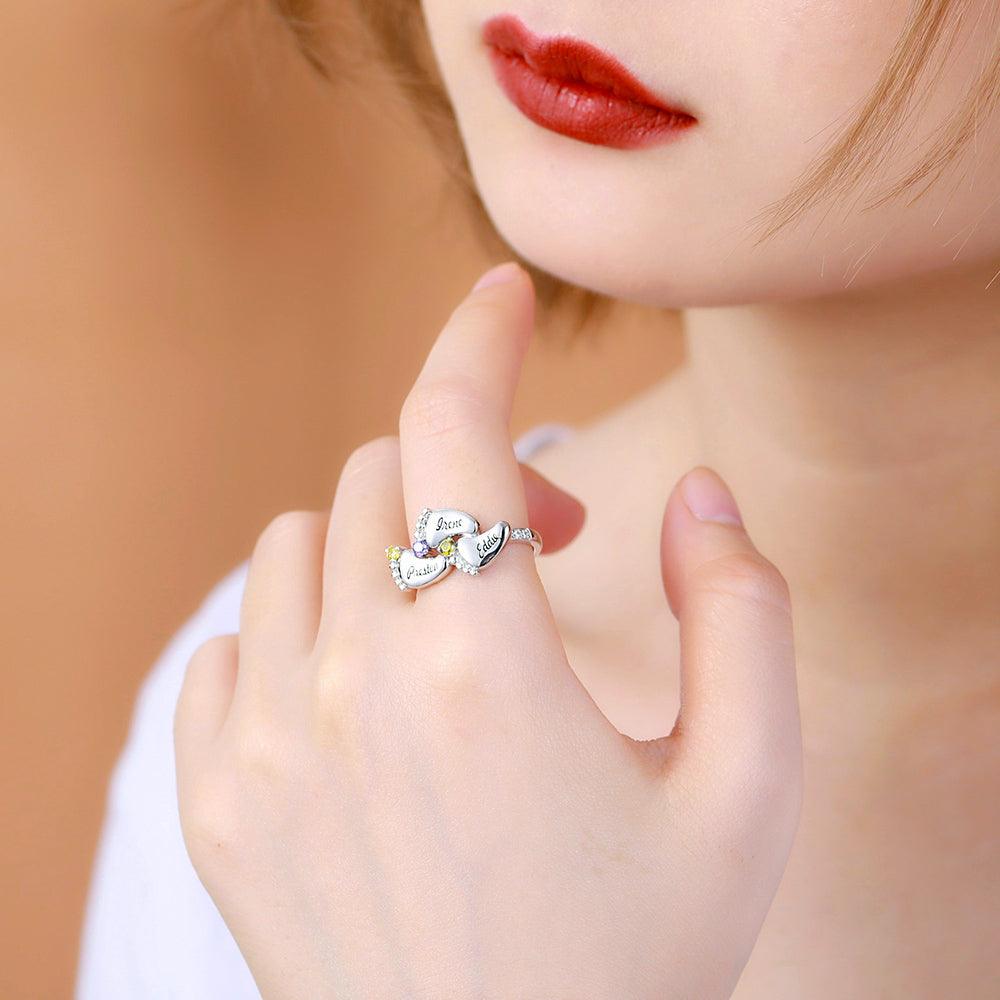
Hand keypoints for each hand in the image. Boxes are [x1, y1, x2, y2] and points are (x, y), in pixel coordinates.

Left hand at [174, 261, 801, 999]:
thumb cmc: (639, 960)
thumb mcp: (751, 787)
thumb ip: (742, 613)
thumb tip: (698, 495)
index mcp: (484, 665)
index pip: (454, 428)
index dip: (480, 336)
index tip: (502, 294)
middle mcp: (354, 685)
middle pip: (383, 474)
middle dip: (469, 480)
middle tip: (544, 546)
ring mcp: (269, 745)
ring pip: (299, 545)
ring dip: (383, 542)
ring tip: (453, 621)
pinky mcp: (222, 804)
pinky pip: (229, 647)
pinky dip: (296, 630)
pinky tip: (361, 690)